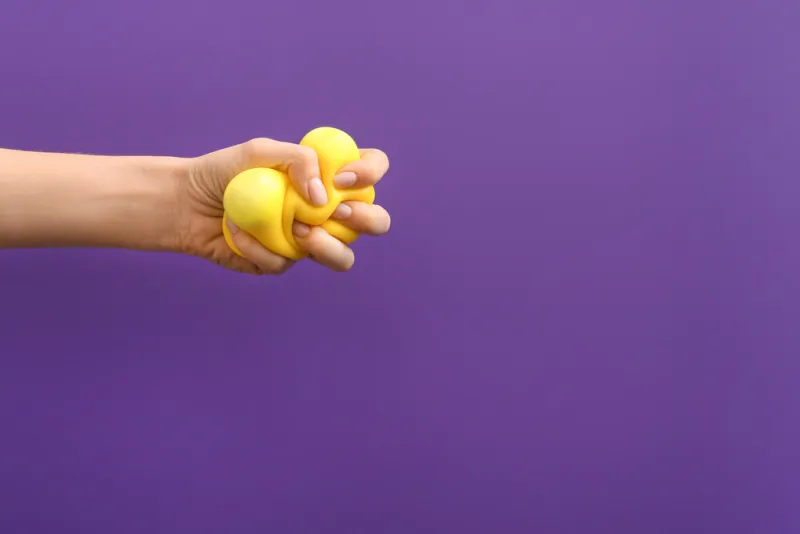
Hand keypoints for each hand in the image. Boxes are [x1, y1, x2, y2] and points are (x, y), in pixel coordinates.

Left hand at [176, 137, 390, 274]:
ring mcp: (307, 240)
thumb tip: (321, 197)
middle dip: (367, 219)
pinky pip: (286, 263)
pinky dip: (259, 246)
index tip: (342, 179)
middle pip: (374, 221)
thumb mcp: (260, 151)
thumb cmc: (224, 172)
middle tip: (338, 212)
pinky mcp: (282, 262)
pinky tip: (237, 231)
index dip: (369, 173)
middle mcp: (325, 211)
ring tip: (299, 233)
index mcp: (328, 178)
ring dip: (329, 247)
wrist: (185, 203)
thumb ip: (297, 159)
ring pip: (343, 257)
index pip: (370, 170)